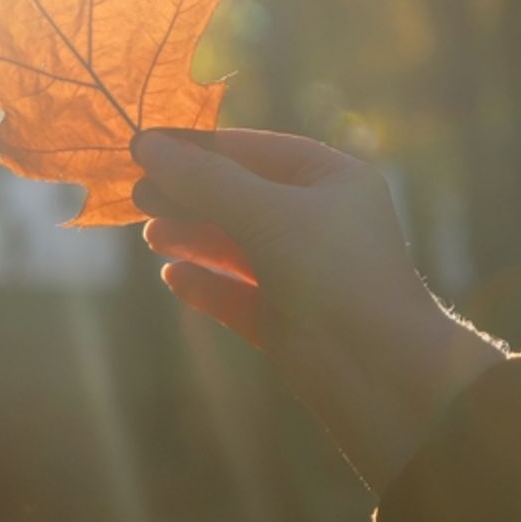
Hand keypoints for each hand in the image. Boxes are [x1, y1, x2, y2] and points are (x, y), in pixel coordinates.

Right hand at [130, 128, 505, 491]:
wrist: (383, 376)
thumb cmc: (336, 275)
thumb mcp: (269, 214)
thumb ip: (206, 180)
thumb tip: (145, 145)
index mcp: (335, 181)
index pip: (259, 150)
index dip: (202, 147)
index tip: (146, 146)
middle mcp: (323, 223)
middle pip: (243, 197)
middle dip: (192, 195)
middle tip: (138, 195)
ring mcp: (306, 274)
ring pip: (238, 246)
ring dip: (194, 237)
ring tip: (150, 234)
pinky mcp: (289, 322)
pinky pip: (239, 294)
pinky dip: (207, 284)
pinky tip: (172, 277)